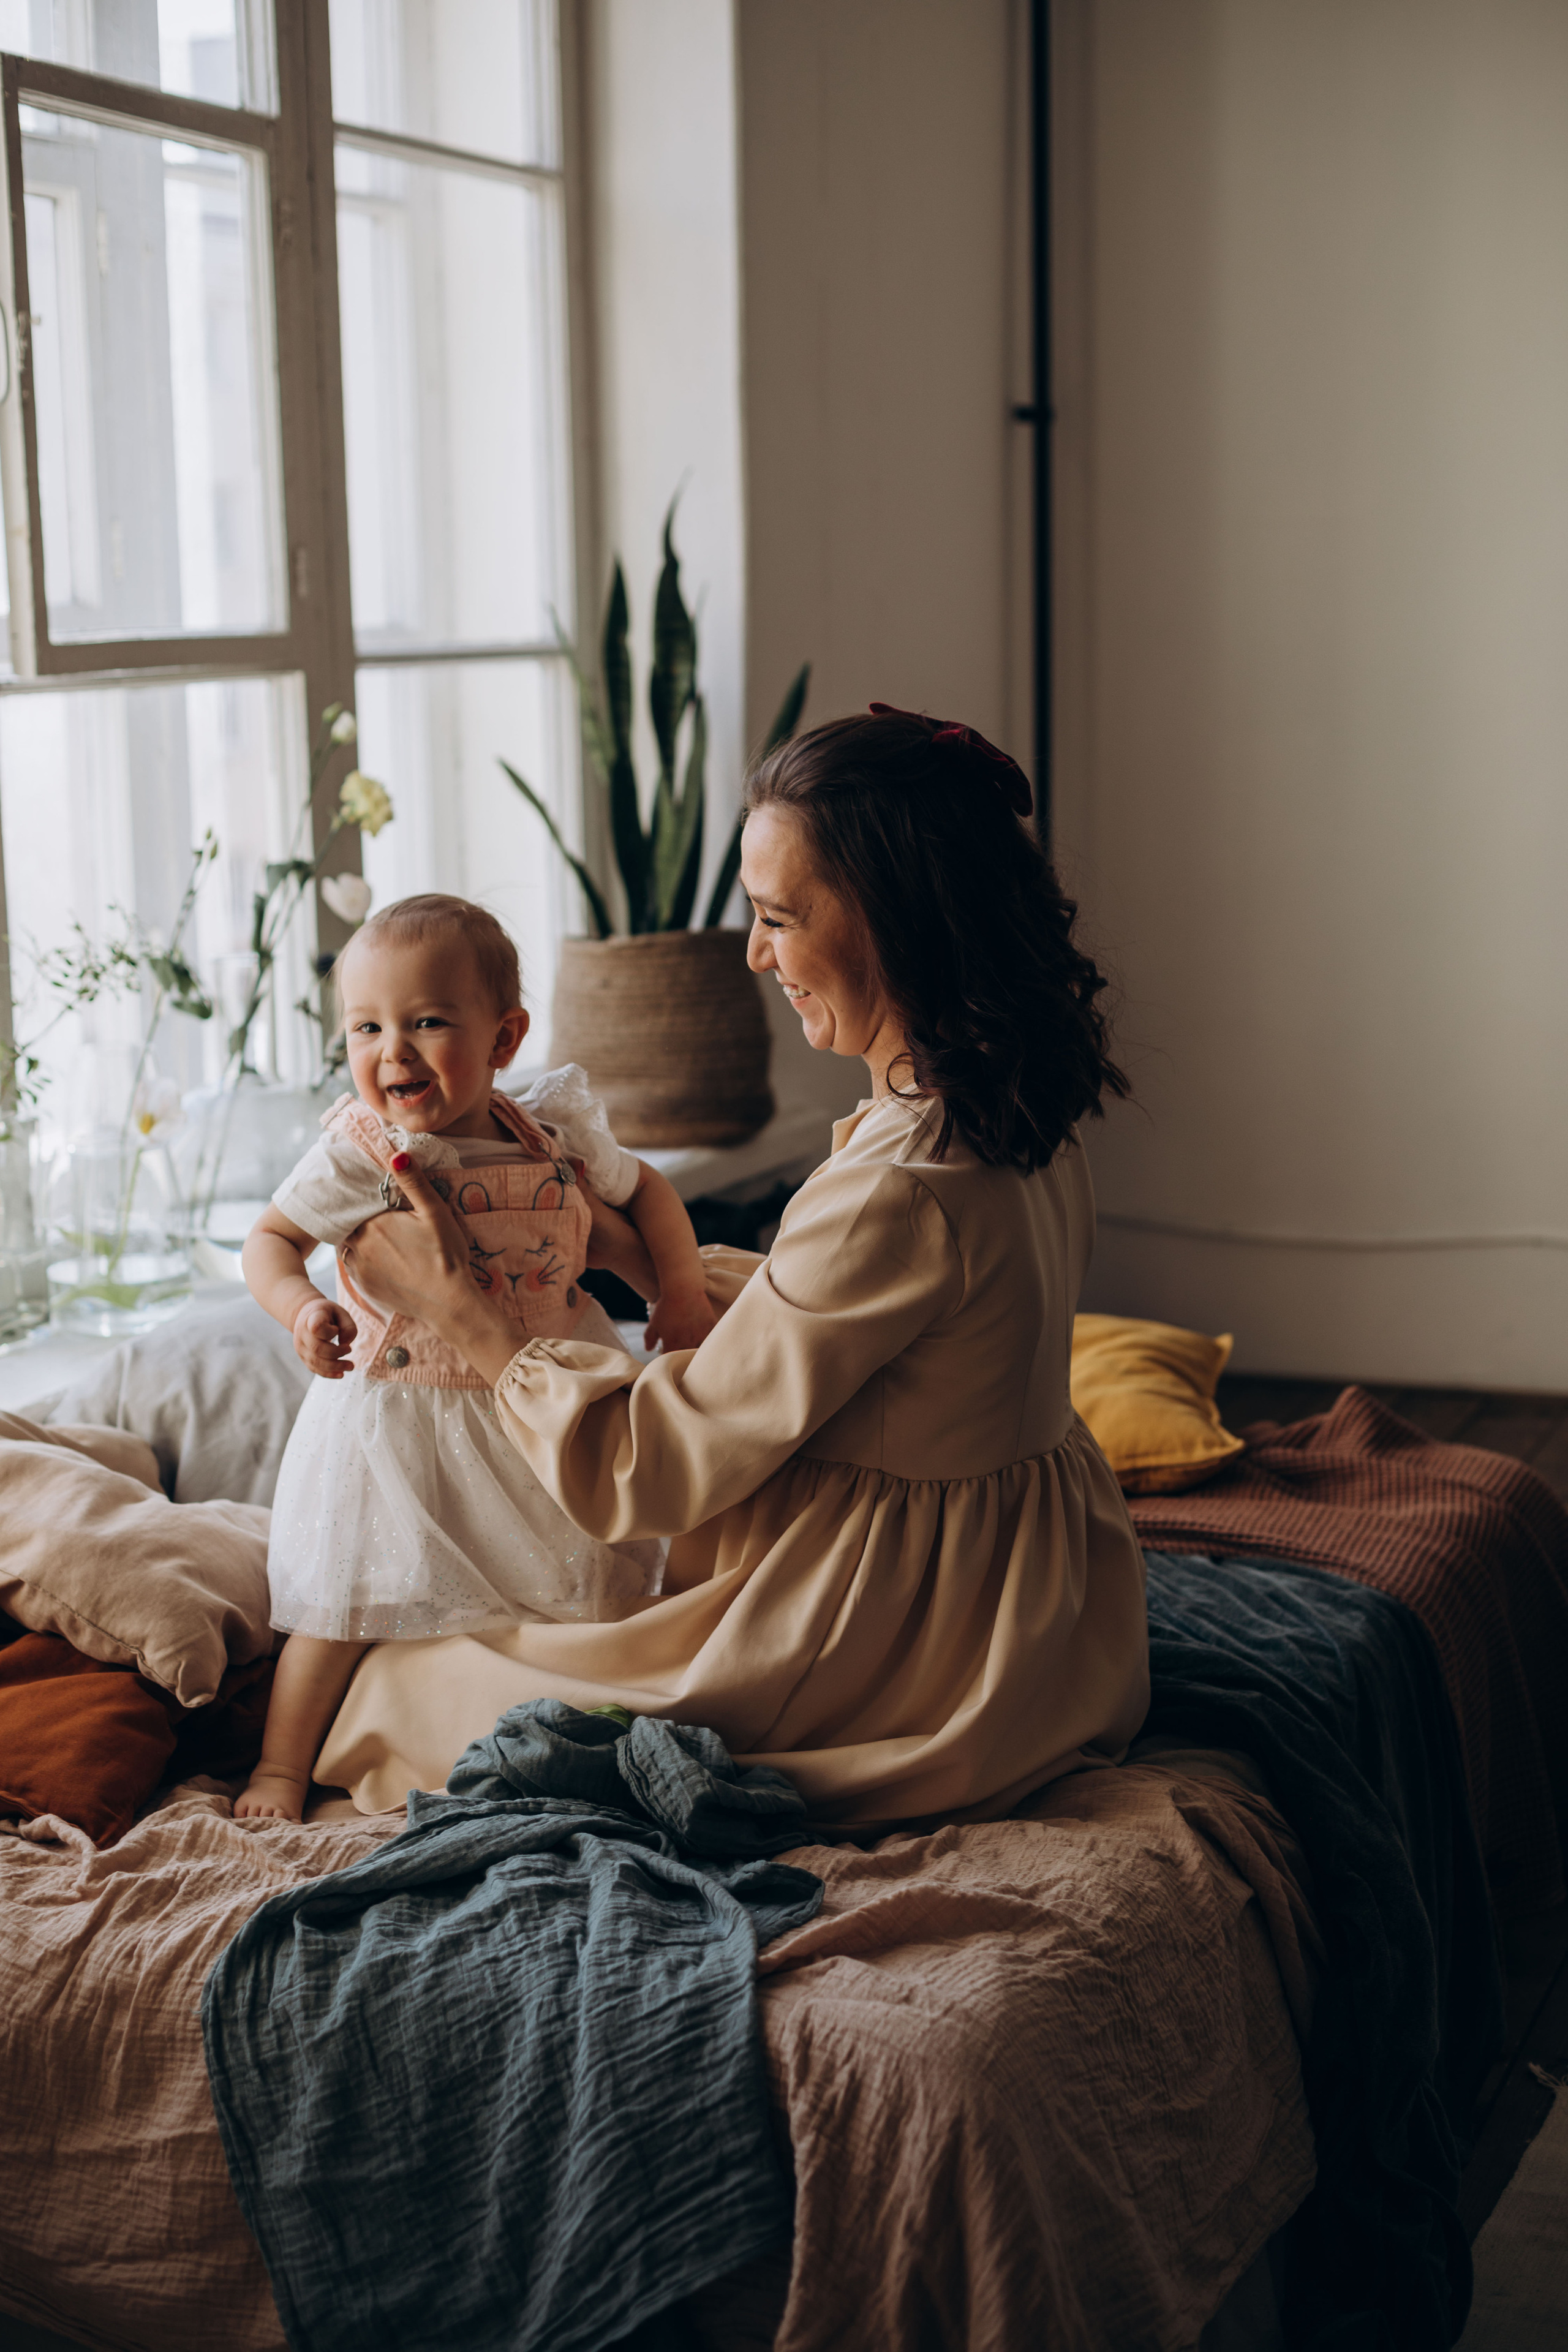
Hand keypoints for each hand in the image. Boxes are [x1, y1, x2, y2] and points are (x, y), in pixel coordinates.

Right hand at [292, 1295, 357, 1377]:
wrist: (306, 1316)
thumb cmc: (326, 1314)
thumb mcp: (340, 1312)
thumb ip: (348, 1326)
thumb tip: (345, 1344)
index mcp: (311, 1318)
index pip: (316, 1328)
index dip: (329, 1332)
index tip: (336, 1329)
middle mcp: (302, 1333)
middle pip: (317, 1348)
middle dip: (337, 1353)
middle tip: (350, 1350)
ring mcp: (300, 1347)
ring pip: (315, 1362)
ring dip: (335, 1367)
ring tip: (350, 1366)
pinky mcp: (303, 1357)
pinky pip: (314, 1368)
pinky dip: (328, 1373)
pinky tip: (341, 1374)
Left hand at [340, 1154, 518, 1386]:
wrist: (447, 1302)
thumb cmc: (445, 1254)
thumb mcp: (434, 1212)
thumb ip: (413, 1182)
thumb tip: (396, 1154)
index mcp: (372, 1223)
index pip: (356, 1203)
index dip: (365, 1199)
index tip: (378, 1199)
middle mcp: (358, 1245)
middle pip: (350, 1223)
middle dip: (361, 1218)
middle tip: (381, 1217)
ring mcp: (358, 1268)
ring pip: (348, 1244)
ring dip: (359, 1238)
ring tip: (380, 1236)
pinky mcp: (364, 1287)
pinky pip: (353, 1265)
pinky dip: (361, 1259)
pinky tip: (381, 1258)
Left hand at [644, 1286, 717, 1354]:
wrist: (682, 1288)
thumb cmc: (666, 1305)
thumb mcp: (654, 1322)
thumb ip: (650, 1338)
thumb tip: (648, 1349)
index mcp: (673, 1343)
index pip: (671, 1358)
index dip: (668, 1357)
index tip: (668, 1354)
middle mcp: (689, 1342)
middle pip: (687, 1357)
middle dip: (684, 1355)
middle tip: (682, 1352)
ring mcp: (702, 1334)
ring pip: (702, 1349)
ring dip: (698, 1350)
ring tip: (695, 1347)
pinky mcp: (711, 1325)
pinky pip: (713, 1337)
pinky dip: (711, 1339)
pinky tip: (708, 1338)